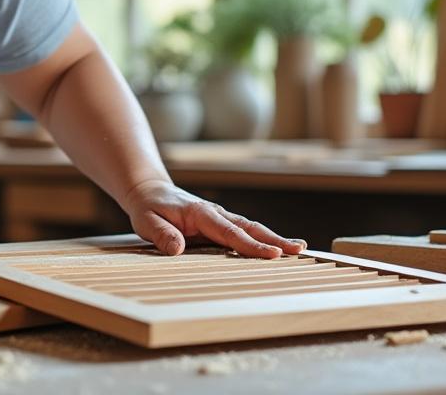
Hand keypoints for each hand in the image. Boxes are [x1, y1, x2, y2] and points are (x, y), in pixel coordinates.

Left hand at [120, 179, 306, 258]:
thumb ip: (161, 234)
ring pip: (250, 227)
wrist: (149, 191)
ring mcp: (220, 217)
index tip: (272, 254)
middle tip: (299, 250)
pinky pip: (244, 231)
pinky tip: (277, 249)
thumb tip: (178, 249)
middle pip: (249, 227)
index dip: (251, 245)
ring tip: (299, 249)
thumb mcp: (146, 220)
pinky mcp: (220, 224)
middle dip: (274, 239)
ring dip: (273, 238)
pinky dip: (262, 239)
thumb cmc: (148, 207)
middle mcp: (215, 213)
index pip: (229, 232)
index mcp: (200, 213)